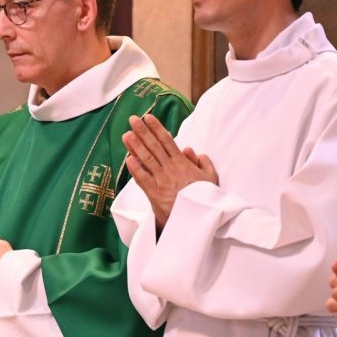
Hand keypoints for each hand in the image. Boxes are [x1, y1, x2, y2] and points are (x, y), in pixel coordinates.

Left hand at [123, 114, 217, 231]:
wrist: (198, 218)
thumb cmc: (205, 198)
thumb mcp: (210, 176)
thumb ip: (201, 161)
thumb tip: (188, 149)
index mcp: (182, 163)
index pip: (167, 141)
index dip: (156, 128)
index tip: (148, 118)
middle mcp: (170, 169)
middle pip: (154, 147)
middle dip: (142, 132)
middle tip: (132, 120)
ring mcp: (161, 181)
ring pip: (146, 160)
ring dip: (135, 147)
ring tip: (126, 135)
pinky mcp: (155, 194)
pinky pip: (143, 179)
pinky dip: (135, 169)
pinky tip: (128, 159)